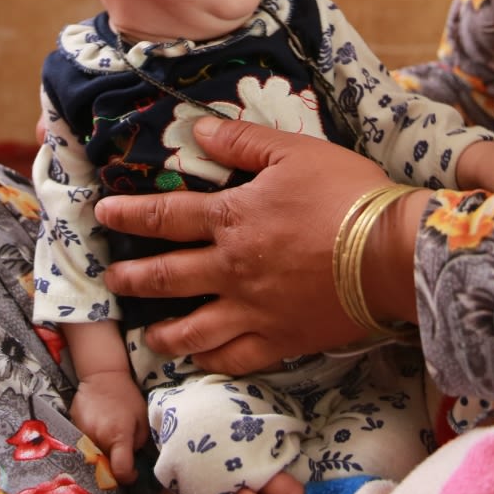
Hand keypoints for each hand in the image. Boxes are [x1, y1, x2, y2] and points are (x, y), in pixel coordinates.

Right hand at [68, 369, 146, 485]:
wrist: (102, 376)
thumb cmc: (127, 397)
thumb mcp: (142, 419)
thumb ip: (140, 443)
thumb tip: (133, 459)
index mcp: (118, 436)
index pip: (120, 471)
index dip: (128, 477)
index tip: (133, 472)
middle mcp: (97, 438)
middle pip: (103, 468)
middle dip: (113, 469)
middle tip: (120, 460)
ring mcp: (82, 433)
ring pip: (91, 459)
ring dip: (100, 458)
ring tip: (108, 447)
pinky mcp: (72, 428)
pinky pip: (81, 447)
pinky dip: (90, 447)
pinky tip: (97, 436)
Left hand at [94, 118, 394, 373]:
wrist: (390, 253)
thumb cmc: (345, 195)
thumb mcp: (293, 152)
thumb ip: (242, 141)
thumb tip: (198, 132)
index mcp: (232, 220)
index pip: (165, 217)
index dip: (130, 215)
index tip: (103, 216)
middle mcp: (231, 269)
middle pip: (166, 277)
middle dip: (132, 280)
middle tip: (111, 282)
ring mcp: (253, 311)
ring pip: (192, 330)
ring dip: (164, 333)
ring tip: (149, 335)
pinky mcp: (281, 341)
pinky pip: (235, 358)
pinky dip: (212, 361)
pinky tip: (202, 360)